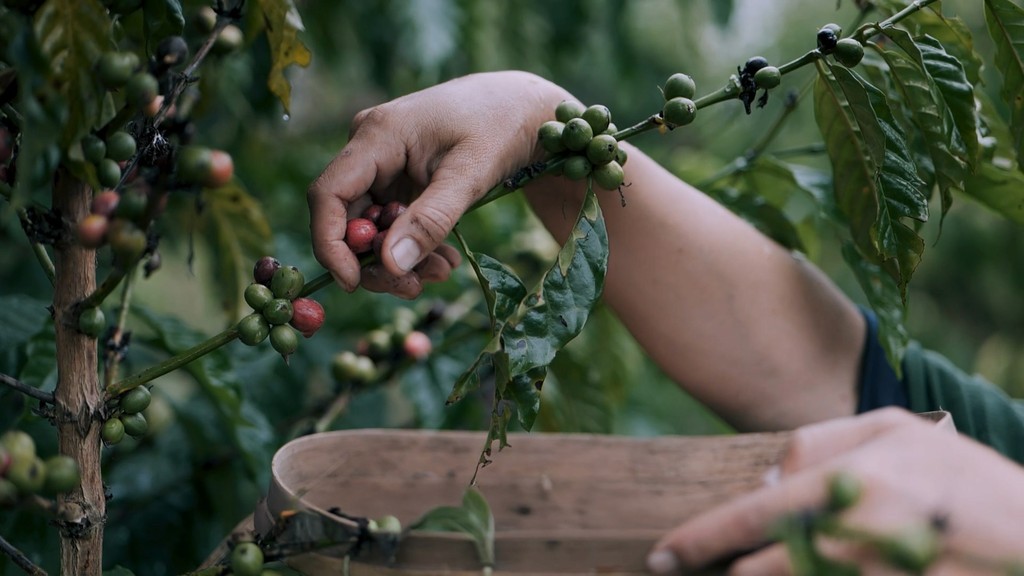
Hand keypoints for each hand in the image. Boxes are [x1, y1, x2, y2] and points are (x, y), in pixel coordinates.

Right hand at [307, 71, 571, 297]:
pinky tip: (444, 258)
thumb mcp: (471, 174)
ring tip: (442, 270)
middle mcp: (370, 149)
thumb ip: (431, 219)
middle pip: (347, 219)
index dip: (330, 244)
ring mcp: (382, 166)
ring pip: (371, 228)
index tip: (353, 282)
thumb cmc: (499, 126)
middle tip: (414, 287)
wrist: (521, 107)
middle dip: (376, 261)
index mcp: (378, 136)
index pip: (328, 195)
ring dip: (399, 260)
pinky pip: (392, 225)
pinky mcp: (398, 180)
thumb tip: (390, 265)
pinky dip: (414, 247)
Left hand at [647, 408, 1023, 574]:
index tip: (662, 557)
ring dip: (772, 574)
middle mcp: (852, 537)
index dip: (698, 541)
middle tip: (719, 563)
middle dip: (736, 569)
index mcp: (848, 484)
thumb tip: (765, 471)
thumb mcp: (894, 429)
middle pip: (758, 570)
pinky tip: (839, 565)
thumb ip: (819, 442)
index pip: (748, 518)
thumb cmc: (962, 476)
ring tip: (775, 559)